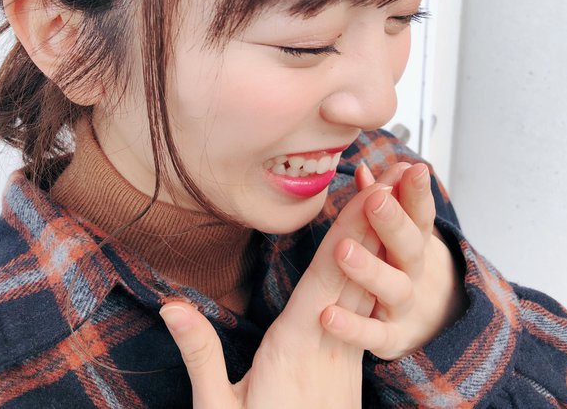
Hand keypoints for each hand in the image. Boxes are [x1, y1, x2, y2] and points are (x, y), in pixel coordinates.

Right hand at [158, 181, 393, 407]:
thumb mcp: (219, 408)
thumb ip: (201, 354)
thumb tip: (171, 306)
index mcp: (295, 346)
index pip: (325, 278)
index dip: (347, 234)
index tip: (365, 195)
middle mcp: (329, 344)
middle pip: (355, 274)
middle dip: (373, 224)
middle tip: (394, 180)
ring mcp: (346, 355)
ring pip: (369, 290)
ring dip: (381, 244)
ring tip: (395, 205)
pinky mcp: (351, 366)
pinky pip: (371, 311)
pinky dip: (377, 277)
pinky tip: (383, 258)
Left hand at [321, 161, 468, 359]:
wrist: (436, 323)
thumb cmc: (403, 266)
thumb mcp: (399, 235)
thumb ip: (380, 202)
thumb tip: (364, 171)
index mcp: (415, 241)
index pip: (419, 213)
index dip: (416, 192)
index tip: (412, 169)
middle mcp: (413, 271)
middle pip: (409, 246)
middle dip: (393, 222)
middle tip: (377, 200)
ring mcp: (404, 305)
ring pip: (393, 287)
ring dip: (369, 269)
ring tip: (343, 250)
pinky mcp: (392, 338)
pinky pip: (373, 334)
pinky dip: (352, 327)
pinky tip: (327, 315)